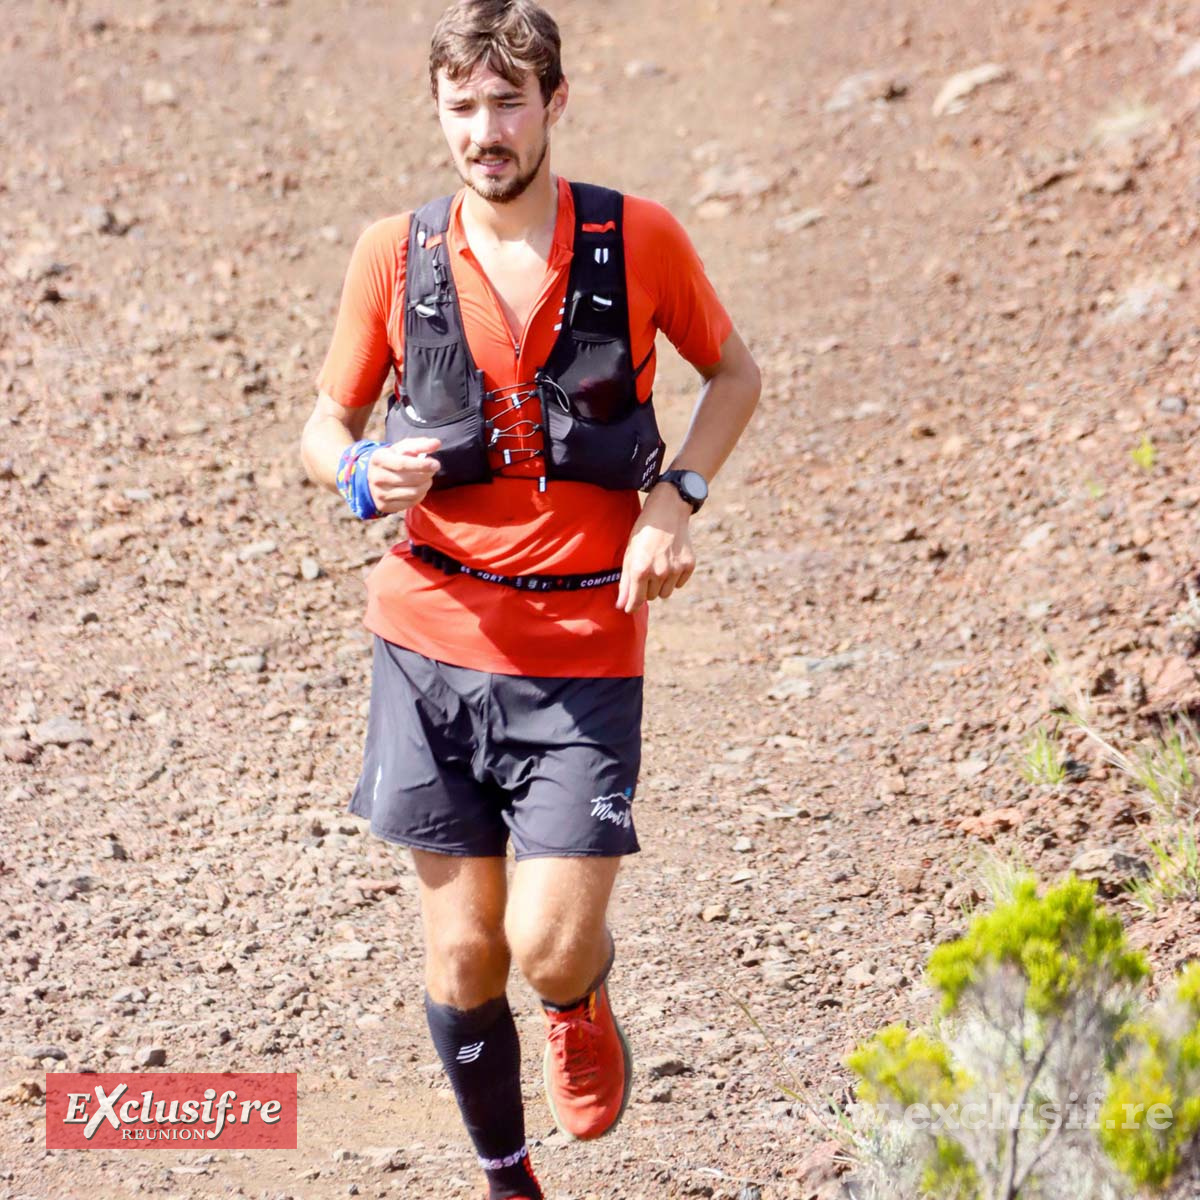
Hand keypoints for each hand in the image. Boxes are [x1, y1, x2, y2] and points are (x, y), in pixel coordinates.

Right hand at [366, 438, 441, 513]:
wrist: (372, 476)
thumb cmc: (393, 458)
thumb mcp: (403, 448)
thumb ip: (421, 444)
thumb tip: (437, 443)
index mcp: (379, 459)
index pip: (403, 464)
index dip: (422, 465)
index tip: (436, 464)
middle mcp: (376, 477)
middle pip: (411, 479)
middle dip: (427, 474)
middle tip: (432, 469)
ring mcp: (379, 493)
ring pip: (413, 492)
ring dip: (426, 485)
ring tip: (427, 478)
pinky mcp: (384, 506)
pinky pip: (411, 503)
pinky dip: (420, 495)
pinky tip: (419, 488)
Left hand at [615, 484, 695, 612]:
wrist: (667, 513)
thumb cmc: (643, 533)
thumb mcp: (629, 555)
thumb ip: (625, 583)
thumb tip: (621, 606)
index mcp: (640, 570)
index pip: (636, 601)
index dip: (632, 606)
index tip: (629, 608)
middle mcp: (659, 572)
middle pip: (651, 597)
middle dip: (646, 588)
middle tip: (646, 570)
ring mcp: (676, 570)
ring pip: (666, 593)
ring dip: (660, 585)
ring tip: (658, 566)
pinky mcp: (689, 566)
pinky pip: (679, 584)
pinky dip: (674, 578)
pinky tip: (670, 561)